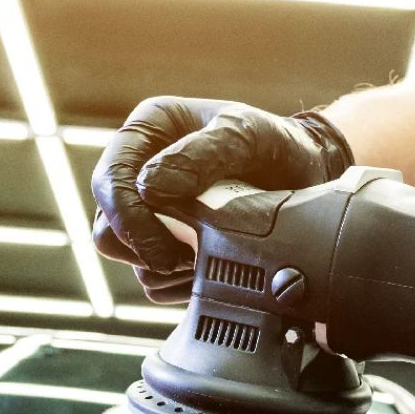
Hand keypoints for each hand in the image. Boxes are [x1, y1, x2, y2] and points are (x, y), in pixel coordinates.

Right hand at [90, 98, 353, 301]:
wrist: (308, 175)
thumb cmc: (276, 145)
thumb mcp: (247, 136)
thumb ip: (201, 153)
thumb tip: (149, 186)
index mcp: (148, 131)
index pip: (109, 179)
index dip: (126, 217)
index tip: (162, 242)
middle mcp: (139, 169)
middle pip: (106, 224)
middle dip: (143, 247)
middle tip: (185, 257)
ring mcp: (148, 209)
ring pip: (123, 254)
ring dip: (160, 267)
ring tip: (202, 259)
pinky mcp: (163, 241)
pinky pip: (149, 276)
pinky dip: (174, 282)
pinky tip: (206, 268)